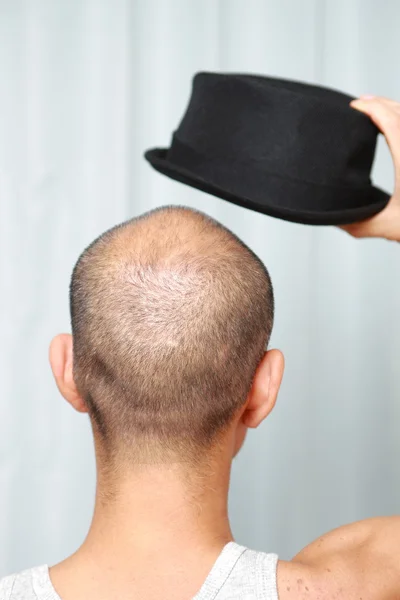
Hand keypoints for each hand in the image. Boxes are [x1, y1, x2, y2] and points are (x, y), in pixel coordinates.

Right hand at [340, 96, 399, 241]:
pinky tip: (399, 132)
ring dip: (396, 111)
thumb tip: (336, 220)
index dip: (370, 108)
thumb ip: (358, 224)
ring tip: (380, 112)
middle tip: (363, 103)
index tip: (354, 105)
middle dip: (382, 103)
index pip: (390, 120)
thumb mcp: (389, 227)